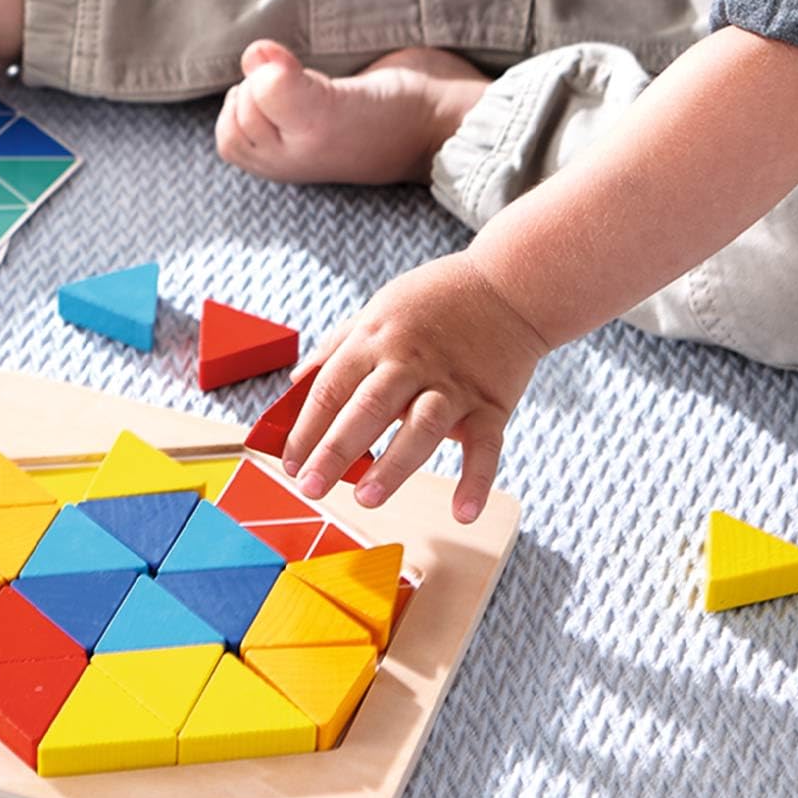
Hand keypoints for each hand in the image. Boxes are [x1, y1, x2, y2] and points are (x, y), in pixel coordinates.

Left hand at [281, 250, 551, 524]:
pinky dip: (475, 481)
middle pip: (368, 408)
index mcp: (377, 338)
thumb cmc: (436, 300)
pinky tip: (462, 512)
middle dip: (334, 450)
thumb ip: (338, 347)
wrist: (509, 285)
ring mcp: (454, 384)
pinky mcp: (491, 402)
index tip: (289, 463)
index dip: (305, 427)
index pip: (331, 387)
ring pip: (421, 428)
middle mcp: (411, 361)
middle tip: (309, 487)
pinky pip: (485, 446)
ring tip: (366, 498)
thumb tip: (295, 383)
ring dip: (393, 466)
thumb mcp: (378, 309)